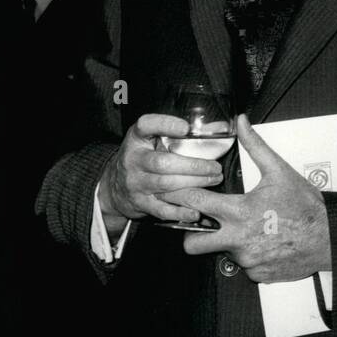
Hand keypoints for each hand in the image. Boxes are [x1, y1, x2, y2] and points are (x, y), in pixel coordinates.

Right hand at [97, 113, 224, 234]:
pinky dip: (180, 211)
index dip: (165, 125)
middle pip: (163, 163)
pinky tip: (196, 211)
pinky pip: (161, 209)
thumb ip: (179, 133)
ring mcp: (136, 183)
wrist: (116, 184)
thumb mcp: (152, 138)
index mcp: (137, 138)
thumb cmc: (142, 156)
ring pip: (165, 185)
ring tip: (213, 180)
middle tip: (215, 167)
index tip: (186, 128)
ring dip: (193, 184)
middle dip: (193, 166)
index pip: (145, 125)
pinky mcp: (140, 203)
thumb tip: (221, 128)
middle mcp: (133, 159)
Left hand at [169, 115, 330, 282]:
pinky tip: (265, 243)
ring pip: (223, 254)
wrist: (331, 237)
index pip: (195, 204)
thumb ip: (255, 146)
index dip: (179, 197)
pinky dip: (251, 257)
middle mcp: (238, 239)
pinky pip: (245, 267)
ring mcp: (248, 260)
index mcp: (239, 212)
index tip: (174, 194)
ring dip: (231, 243)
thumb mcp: (280, 171)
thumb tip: (242, 123)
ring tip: (252, 230)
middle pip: (193, 244)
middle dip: (191, 235)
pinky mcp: (259, 275)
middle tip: (201, 225)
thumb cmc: (306, 206)